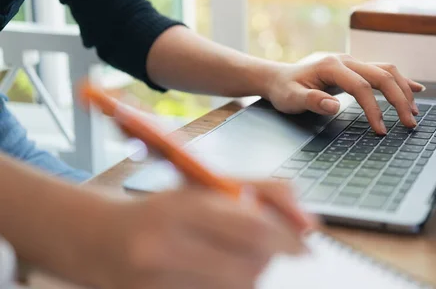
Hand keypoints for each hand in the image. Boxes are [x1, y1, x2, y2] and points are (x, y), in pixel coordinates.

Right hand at [93, 180, 310, 288]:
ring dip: (248, 277)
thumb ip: (259, 192)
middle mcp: (163, 249)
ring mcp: (155, 285)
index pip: (251, 228)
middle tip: (265, 250)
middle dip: (268, 260)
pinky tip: (216, 274)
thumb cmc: (159, 210)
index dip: (287, 238)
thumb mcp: (204, 188)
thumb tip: (307, 218)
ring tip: (232, 259)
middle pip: (248, 268)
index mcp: (178, 209)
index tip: (305, 244)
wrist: (98, 240)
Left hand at [264, 55, 424, 133]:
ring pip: (386, 70)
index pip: (361, 87)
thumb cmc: (285, 90)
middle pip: (382, 75)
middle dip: (399, 99)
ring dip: (403, 89)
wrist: (279, 77)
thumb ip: (312, 101)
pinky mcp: (355, 67)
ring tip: (413, 111)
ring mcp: (352, 62)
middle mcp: (345, 60)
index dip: (374, 109)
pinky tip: (416, 89)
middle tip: (409, 123)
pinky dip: (400, 80)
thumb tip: (334, 106)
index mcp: (331, 66)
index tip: (381, 130)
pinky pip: (382, 70)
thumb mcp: (291, 99)